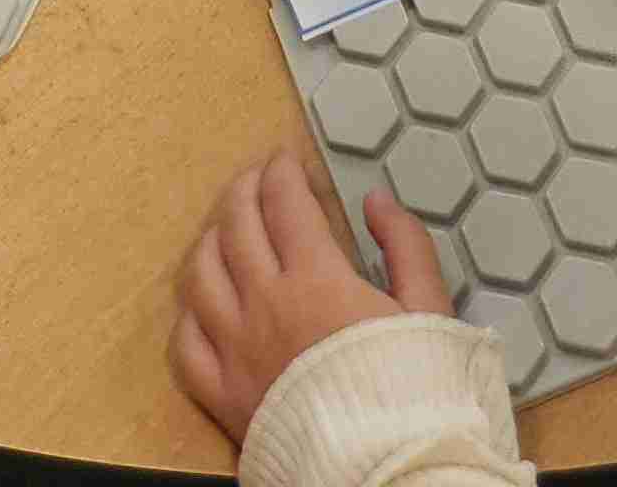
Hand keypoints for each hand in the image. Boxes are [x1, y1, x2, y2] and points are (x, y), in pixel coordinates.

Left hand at [170, 148, 451, 446]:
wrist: (391, 474)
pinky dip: (189, 313)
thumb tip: (376, 202)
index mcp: (317, 279)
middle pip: (237, 225)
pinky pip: (186, 344)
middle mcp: (266, 307)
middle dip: (245, 189)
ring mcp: (237, 352)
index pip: (285, 201)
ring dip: (211, 239)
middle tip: (256, 179)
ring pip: (200, 274)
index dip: (283, 172)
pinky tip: (203, 303)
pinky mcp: (224, 397)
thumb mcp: (431, 310)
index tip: (287, 162)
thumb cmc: (416, 398)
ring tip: (225, 228)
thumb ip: (406, 246)